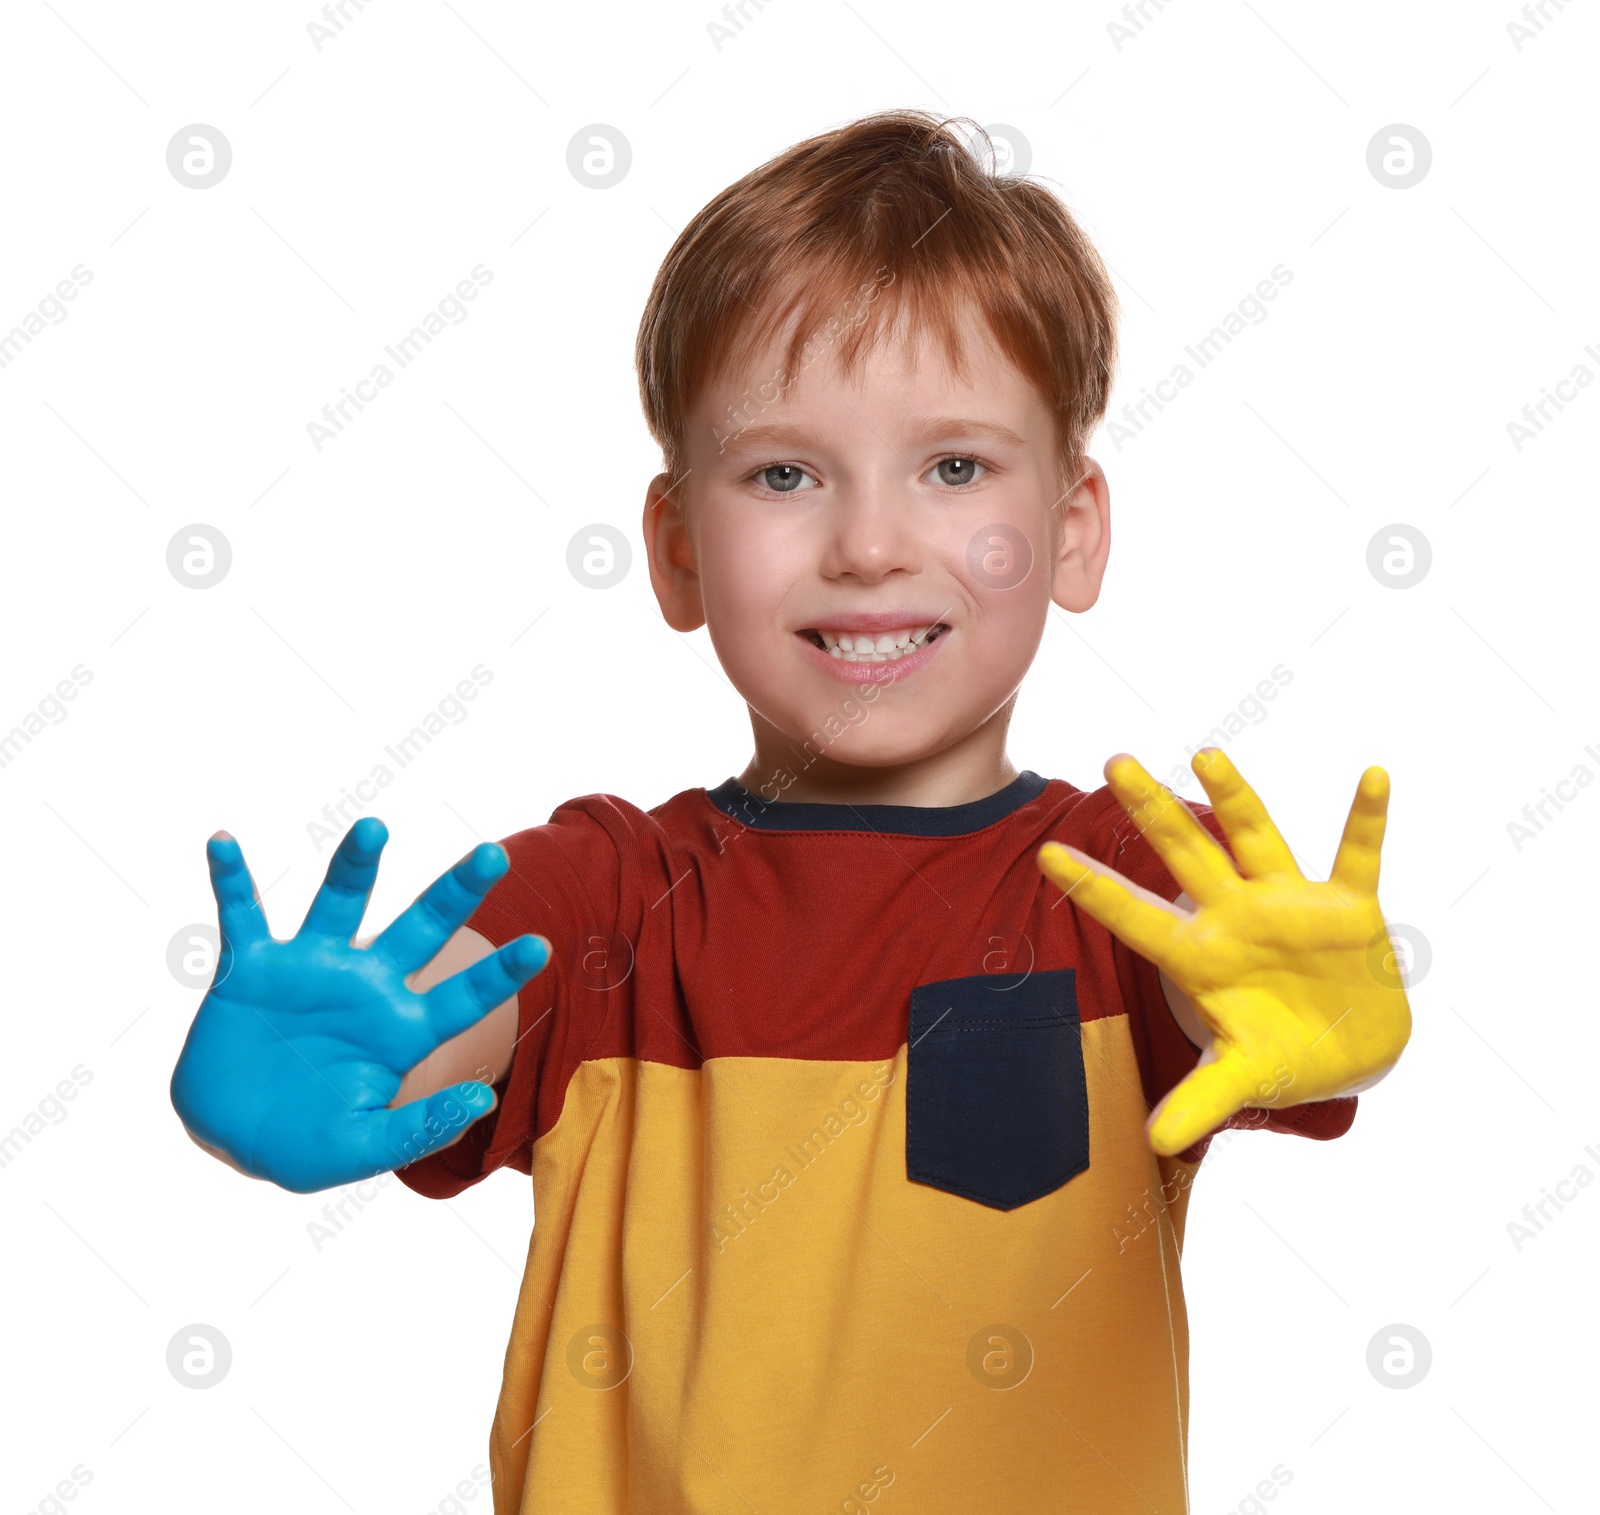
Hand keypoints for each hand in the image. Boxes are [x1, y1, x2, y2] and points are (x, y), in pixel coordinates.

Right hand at [170, 817, 549, 1192]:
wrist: (233, 1136)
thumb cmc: (308, 1143)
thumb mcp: (365, 1148)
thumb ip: (419, 1129)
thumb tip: (483, 1101)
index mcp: (403, 1028)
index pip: (464, 995)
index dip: (500, 973)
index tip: (541, 946)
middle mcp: (367, 985)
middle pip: (421, 927)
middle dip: (455, 891)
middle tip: (492, 854)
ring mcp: (310, 969)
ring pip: (341, 903)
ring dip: (356, 865)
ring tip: (375, 828)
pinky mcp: (253, 969)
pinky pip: (242, 916)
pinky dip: (230, 880)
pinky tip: (221, 842)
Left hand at [1036, 749, 1411, 1156]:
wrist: (1354, 1052)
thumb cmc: (1283, 1055)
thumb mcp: (1241, 1078)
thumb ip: (1199, 1100)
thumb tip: (1154, 1143)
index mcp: (1201, 955)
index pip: (1135, 916)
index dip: (1094, 888)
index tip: (1045, 853)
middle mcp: (1237, 916)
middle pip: (1185, 855)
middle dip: (1151, 811)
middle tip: (1113, 760)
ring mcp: (1291, 905)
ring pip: (1256, 838)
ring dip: (1235, 798)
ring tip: (1206, 753)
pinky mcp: (1349, 907)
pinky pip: (1358, 856)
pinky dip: (1367, 820)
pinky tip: (1375, 776)